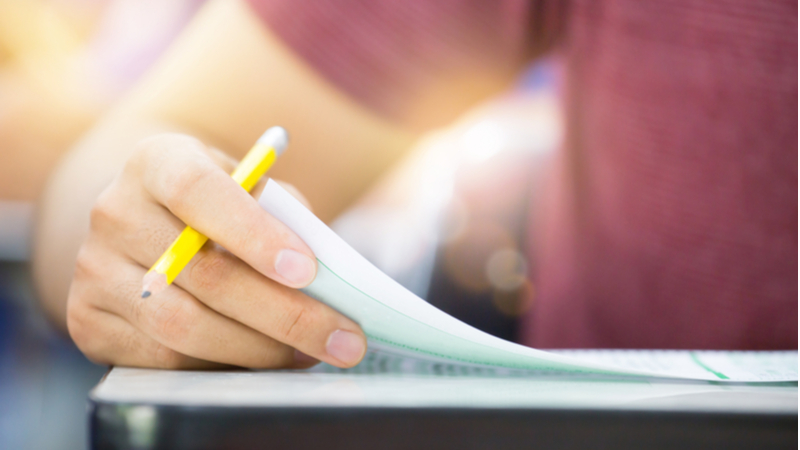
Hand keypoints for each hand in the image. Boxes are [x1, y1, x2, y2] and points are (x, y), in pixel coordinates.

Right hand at [66, 133, 366, 368]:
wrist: (149, 219)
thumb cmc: (220, 204)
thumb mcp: (251, 188)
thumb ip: (286, 217)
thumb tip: (329, 278)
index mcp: (156, 162)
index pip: (198, 192)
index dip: (254, 233)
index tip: (307, 271)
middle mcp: (115, 212)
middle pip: (203, 275)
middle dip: (285, 315)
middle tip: (342, 338)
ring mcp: (93, 269)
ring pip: (183, 327)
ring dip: (260, 349)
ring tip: (310, 352)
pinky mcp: (87, 320)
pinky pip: (163, 360)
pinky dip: (223, 365)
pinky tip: (263, 359)